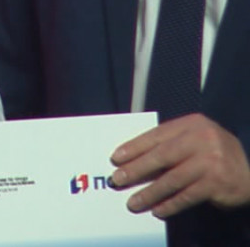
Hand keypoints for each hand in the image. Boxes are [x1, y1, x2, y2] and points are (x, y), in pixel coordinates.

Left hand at [110, 113, 249, 217]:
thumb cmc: (214, 155)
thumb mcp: (196, 140)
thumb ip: (171, 144)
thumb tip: (133, 160)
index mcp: (193, 124)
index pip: (157, 134)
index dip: (134, 147)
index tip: (116, 158)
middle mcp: (203, 139)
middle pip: (162, 155)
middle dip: (137, 169)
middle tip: (118, 180)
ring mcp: (212, 161)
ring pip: (173, 179)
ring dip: (150, 192)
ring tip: (134, 202)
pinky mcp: (218, 182)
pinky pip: (187, 196)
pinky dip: (170, 204)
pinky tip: (158, 210)